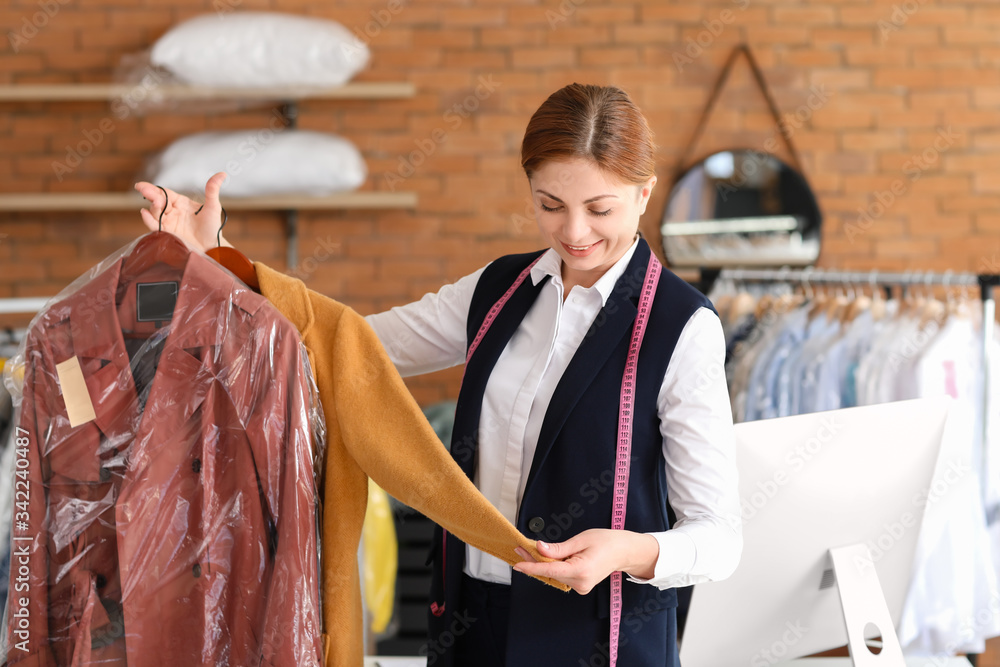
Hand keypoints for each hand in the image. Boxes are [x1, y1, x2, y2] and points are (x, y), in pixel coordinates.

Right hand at [134, 172, 230, 252]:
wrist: (212, 247)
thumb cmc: (212, 227)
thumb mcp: (213, 207)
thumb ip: (212, 190)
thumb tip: (223, 173)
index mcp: (180, 203)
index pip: (165, 194)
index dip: (153, 189)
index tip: (142, 186)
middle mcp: (172, 212)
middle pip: (158, 201)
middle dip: (150, 195)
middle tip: (143, 189)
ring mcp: (169, 223)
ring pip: (155, 213)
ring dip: (153, 207)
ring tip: (156, 203)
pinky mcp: (168, 234)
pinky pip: (156, 226)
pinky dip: (149, 220)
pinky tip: (145, 214)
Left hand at [512, 529, 659, 594]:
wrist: (624, 551)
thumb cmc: (606, 542)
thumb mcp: (581, 539)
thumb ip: (559, 548)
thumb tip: (540, 548)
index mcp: (581, 570)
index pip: (550, 570)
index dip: (532, 566)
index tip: (517, 564)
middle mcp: (580, 583)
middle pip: (550, 572)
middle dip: (535, 560)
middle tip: (521, 548)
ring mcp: (581, 587)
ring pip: (554, 574)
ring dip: (542, 563)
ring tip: (530, 550)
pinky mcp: (580, 586)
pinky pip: (561, 575)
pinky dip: (552, 566)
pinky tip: (546, 556)